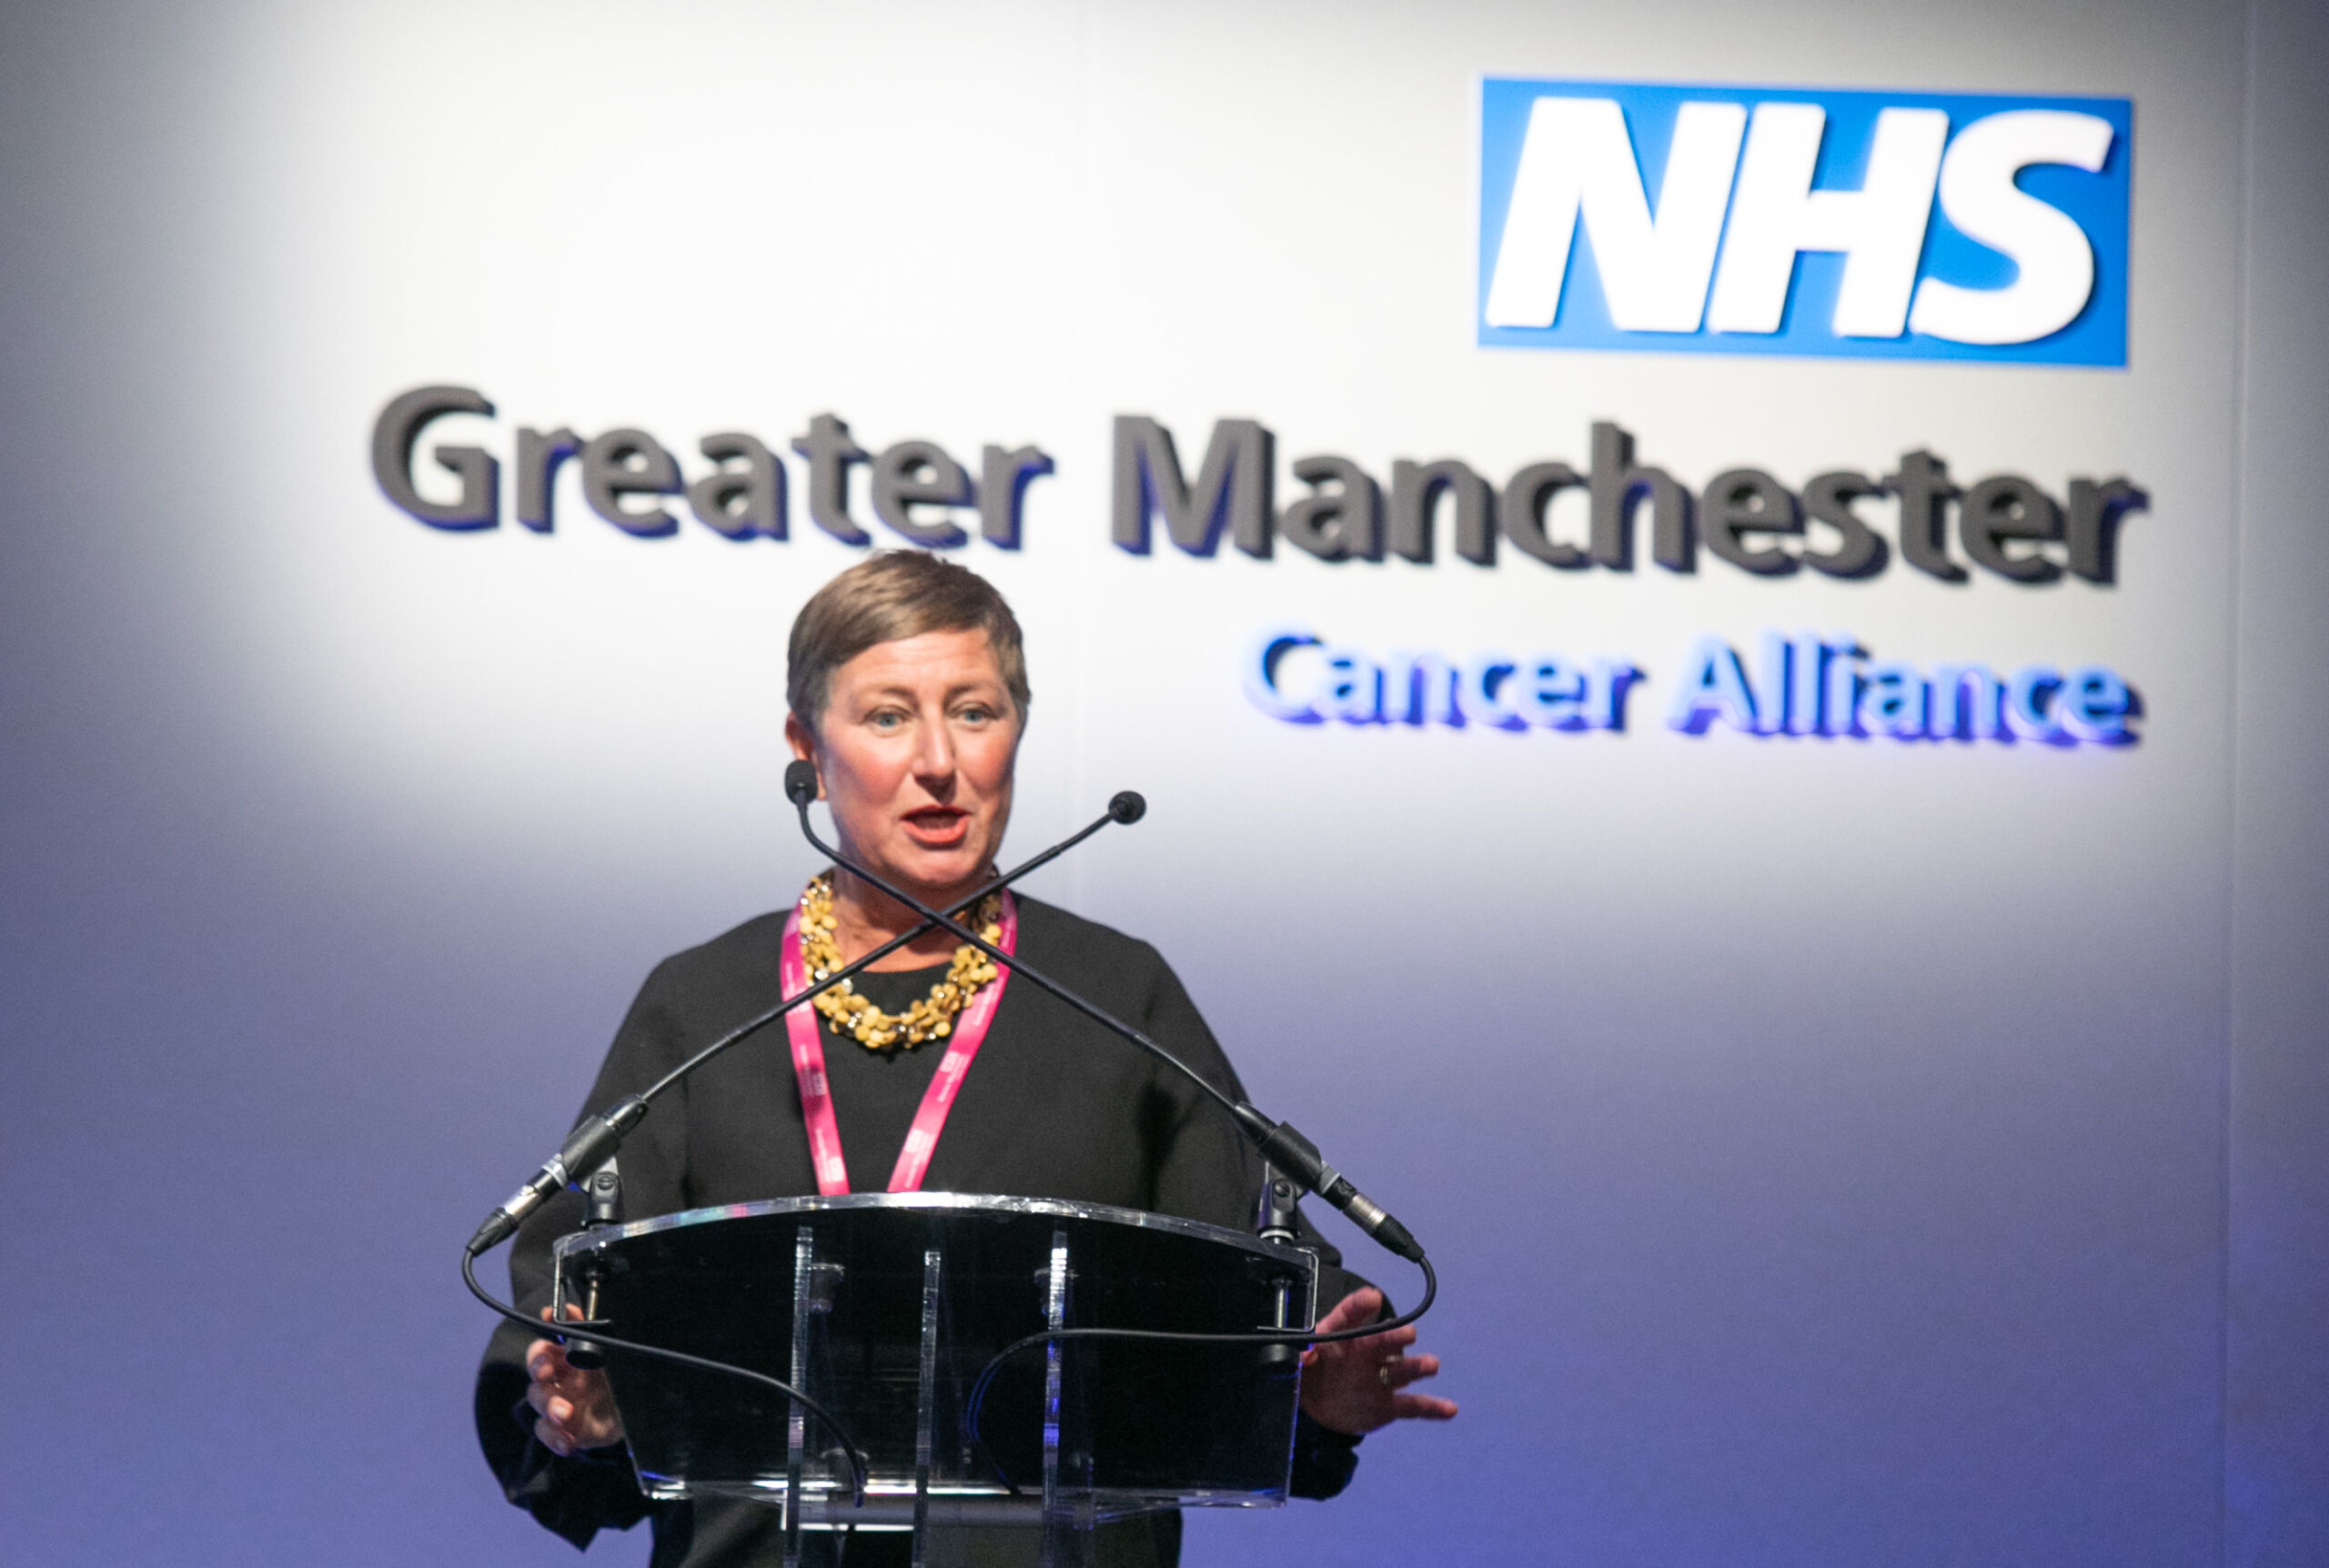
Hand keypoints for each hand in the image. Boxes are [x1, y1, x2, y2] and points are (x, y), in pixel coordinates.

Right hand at [526, 1306, 623, 1455]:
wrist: (638, 1410)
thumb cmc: (622, 1376)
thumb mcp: (611, 1350)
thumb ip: (587, 1329)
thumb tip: (566, 1307)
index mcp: (568, 1358)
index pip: (542, 1351)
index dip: (539, 1351)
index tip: (546, 1351)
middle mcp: (560, 1380)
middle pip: (535, 1375)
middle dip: (538, 1374)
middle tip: (547, 1374)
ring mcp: (560, 1405)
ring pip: (538, 1403)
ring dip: (548, 1406)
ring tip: (566, 1413)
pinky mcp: (565, 1430)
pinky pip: (547, 1433)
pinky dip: (554, 1438)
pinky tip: (568, 1440)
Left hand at [1297, 1287, 1457, 1435]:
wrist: (1315, 1409)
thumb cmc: (1310, 1374)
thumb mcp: (1297, 1364)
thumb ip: (1301, 1356)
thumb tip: (1306, 1354)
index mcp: (1343, 1337)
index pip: (1350, 1316)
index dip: (1360, 1306)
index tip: (1372, 1297)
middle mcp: (1367, 1353)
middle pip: (1384, 1341)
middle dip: (1396, 1337)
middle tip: (1407, 1334)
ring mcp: (1380, 1378)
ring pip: (1402, 1370)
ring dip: (1418, 1366)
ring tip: (1431, 1365)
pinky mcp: (1388, 1405)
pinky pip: (1413, 1406)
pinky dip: (1432, 1407)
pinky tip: (1449, 1409)